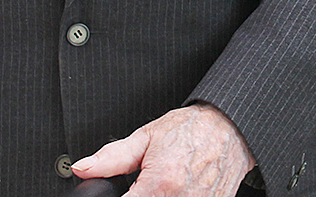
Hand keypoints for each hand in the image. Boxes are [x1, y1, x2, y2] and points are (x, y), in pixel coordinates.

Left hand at [72, 103, 254, 196]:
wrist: (232, 127)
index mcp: (160, 185)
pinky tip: (179, 189)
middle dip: (141, 196)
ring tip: (164, 185)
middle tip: (146, 184)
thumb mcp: (147, 136)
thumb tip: (83, 168)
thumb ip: (112, 157)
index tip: (126, 188)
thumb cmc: (194, 129)